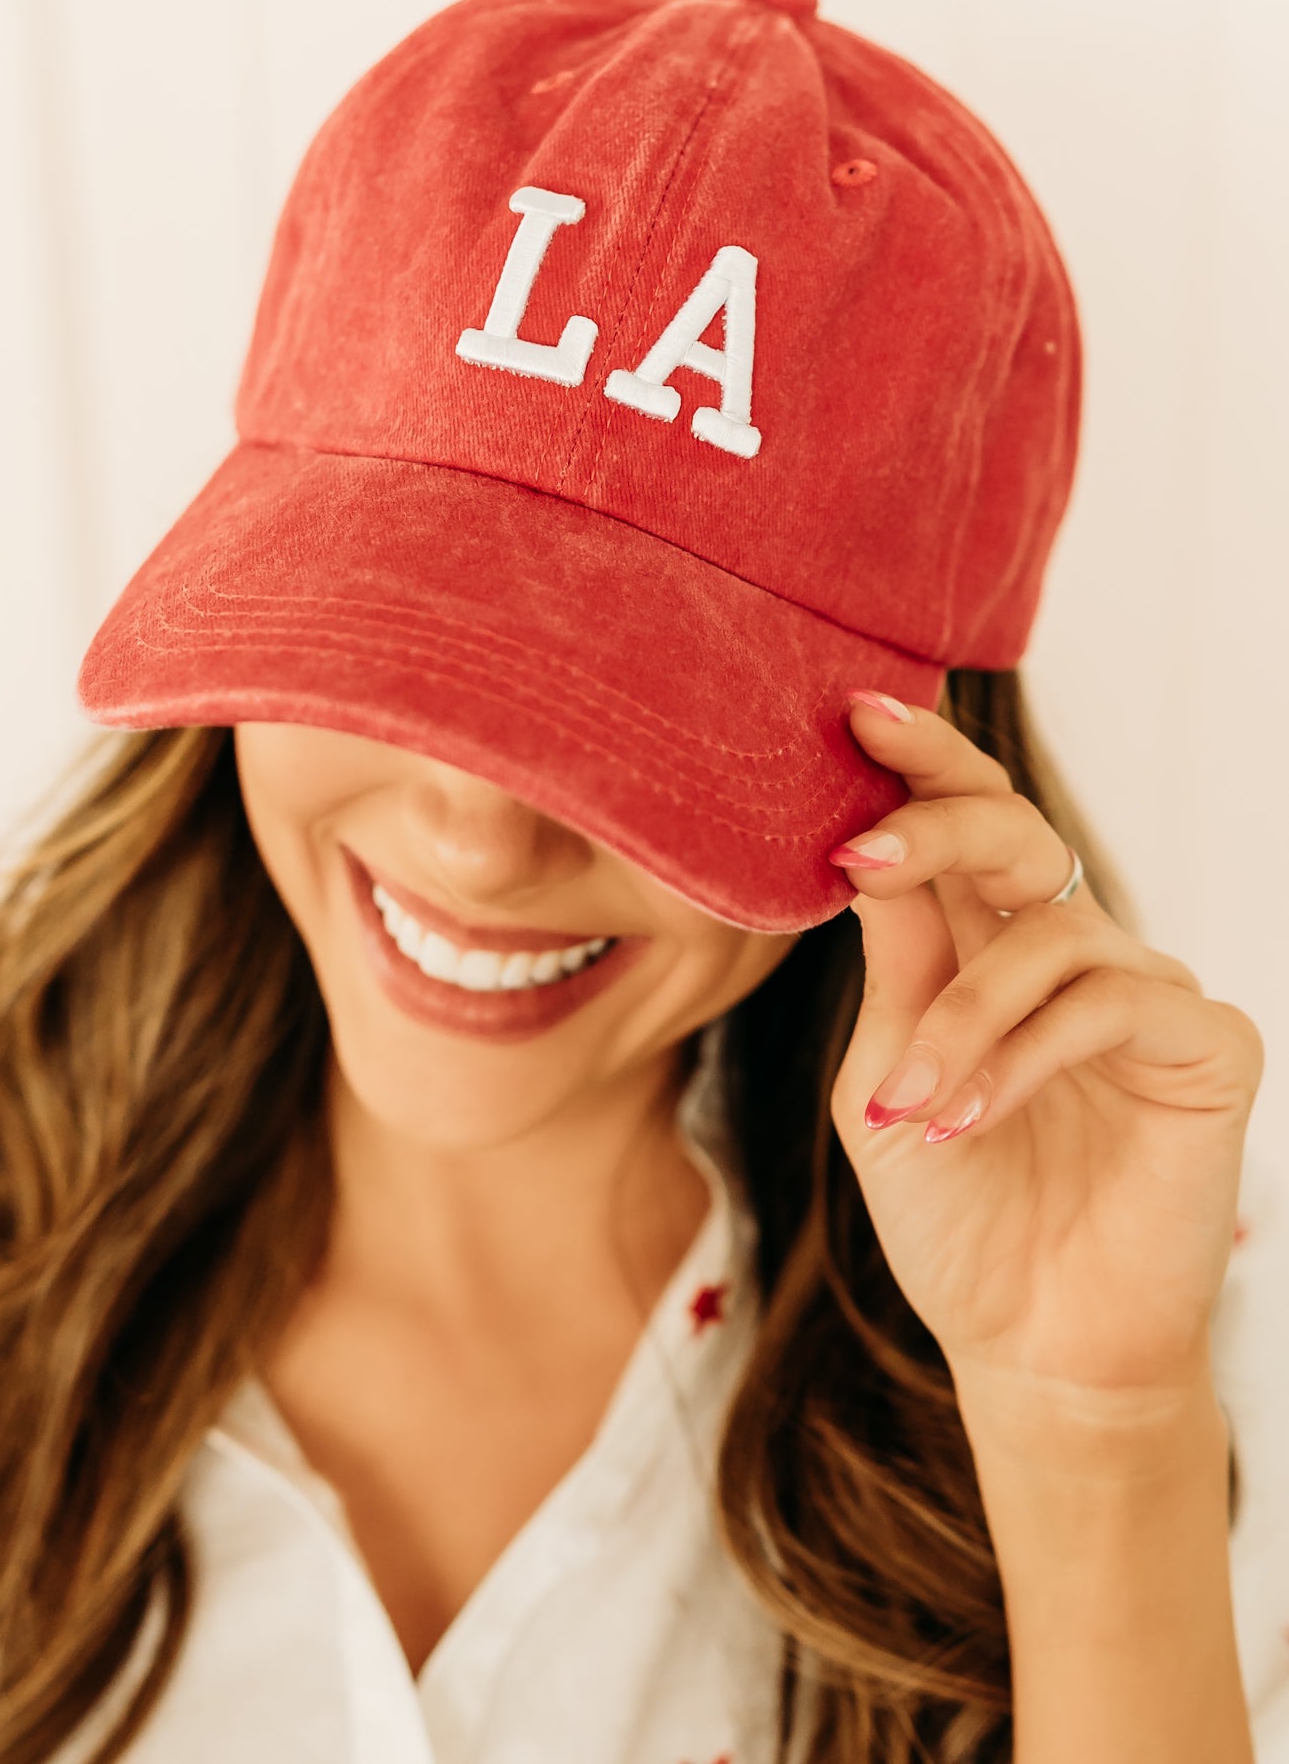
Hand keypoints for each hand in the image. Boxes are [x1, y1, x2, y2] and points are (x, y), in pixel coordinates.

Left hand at [826, 691, 1263, 1417]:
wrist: (1031, 1346)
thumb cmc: (953, 1214)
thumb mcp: (884, 1084)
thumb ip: (892, 970)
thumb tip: (864, 844)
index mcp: (987, 950)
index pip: (963, 830)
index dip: (921, 766)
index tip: (855, 714)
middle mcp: (1069, 954)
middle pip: (1015, 834)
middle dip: (934, 824)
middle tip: (862, 845)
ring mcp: (1144, 995)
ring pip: (1046, 937)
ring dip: (959, 1020)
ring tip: (911, 1108)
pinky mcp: (1205, 1049)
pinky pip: (1108, 1006)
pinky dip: (1024, 1057)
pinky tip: (969, 1119)